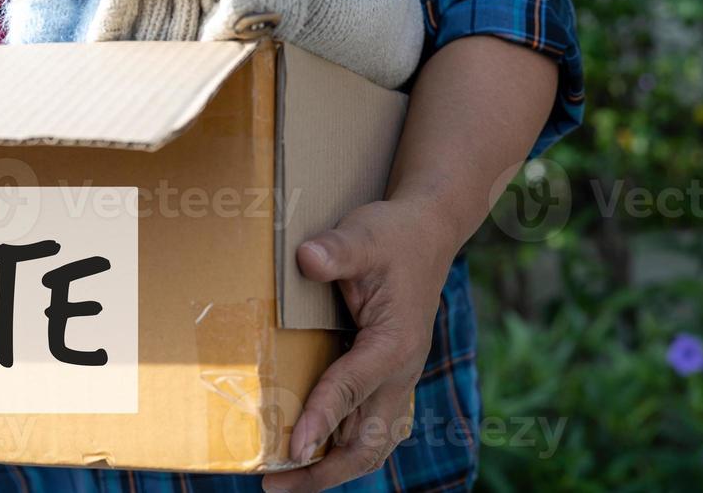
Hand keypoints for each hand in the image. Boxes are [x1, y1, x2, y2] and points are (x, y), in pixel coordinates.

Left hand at [263, 197, 457, 491]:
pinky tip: (313, 452)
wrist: (427, 234)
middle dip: (325, 470)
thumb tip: (309, 259)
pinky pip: (372, 427)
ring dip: (334, 466)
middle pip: (368, 439)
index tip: (292, 447)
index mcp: (395, 343)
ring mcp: (399, 379)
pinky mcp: (390, 377)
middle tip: (275, 482)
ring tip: (288, 481)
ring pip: (374, 442)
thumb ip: (338, 249)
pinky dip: (345, 447)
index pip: (353, 389)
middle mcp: (402, 371)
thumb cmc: (393, 235)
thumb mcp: (364, 234)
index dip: (321, 418)